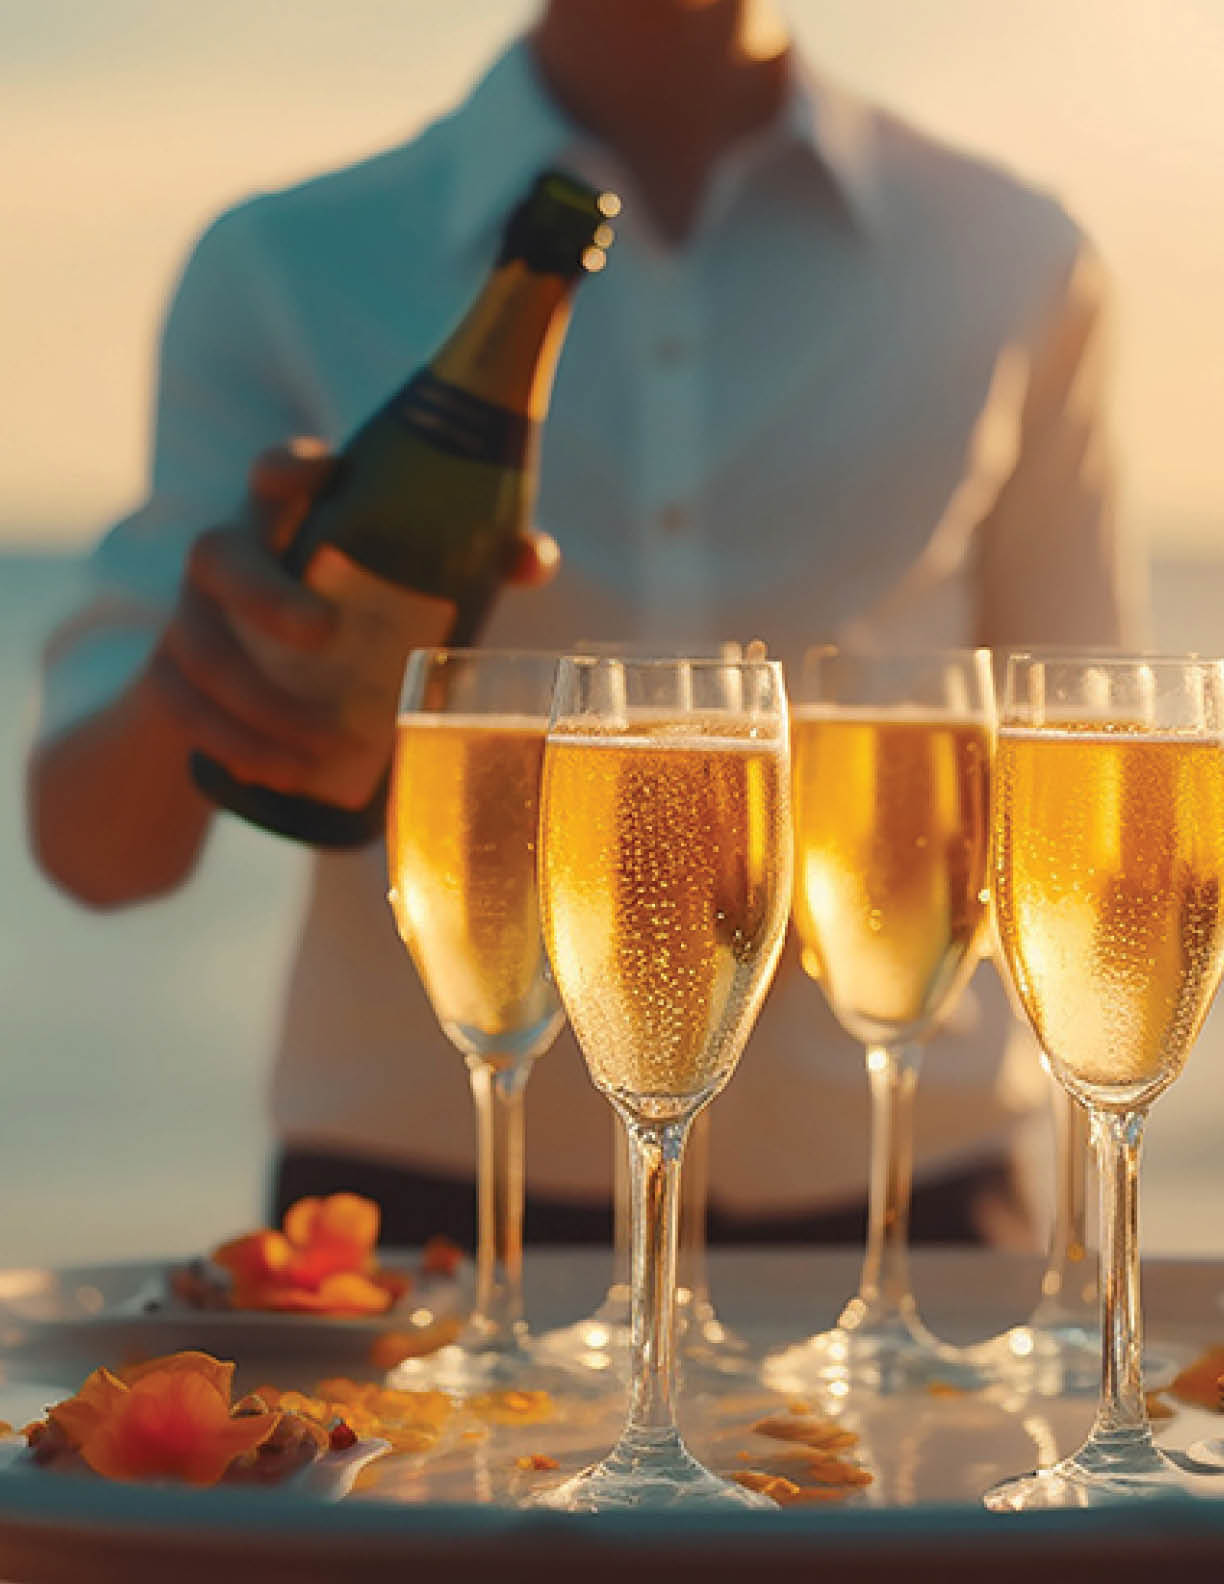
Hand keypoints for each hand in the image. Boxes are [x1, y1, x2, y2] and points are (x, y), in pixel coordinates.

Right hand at [144, 439, 559, 802]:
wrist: (243, 700)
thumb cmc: (346, 624)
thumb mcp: (398, 593)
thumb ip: (472, 563)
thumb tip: (535, 557)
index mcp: (283, 526)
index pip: (273, 476)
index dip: (289, 469)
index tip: (321, 476)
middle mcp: (225, 564)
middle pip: (216, 554)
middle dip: (264, 593)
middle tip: (324, 632)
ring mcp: (189, 624)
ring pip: (201, 651)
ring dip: (262, 703)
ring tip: (325, 746)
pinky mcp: (171, 686)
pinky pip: (186, 713)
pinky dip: (237, 747)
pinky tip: (282, 773)